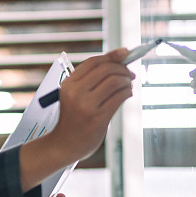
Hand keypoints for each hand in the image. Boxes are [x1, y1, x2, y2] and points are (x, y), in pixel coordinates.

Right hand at [18, 49, 132, 191]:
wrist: (65, 144)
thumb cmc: (74, 118)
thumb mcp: (75, 95)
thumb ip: (92, 79)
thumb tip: (119, 58)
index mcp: (68, 84)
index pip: (93, 62)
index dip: (112, 55)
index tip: (125, 52)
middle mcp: (75, 92)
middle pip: (106, 70)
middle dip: (123, 69)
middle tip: (130, 75)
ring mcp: (86, 105)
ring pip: (115, 82)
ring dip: (127, 81)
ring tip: (128, 86)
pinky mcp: (98, 118)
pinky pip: (119, 97)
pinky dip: (127, 92)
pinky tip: (127, 94)